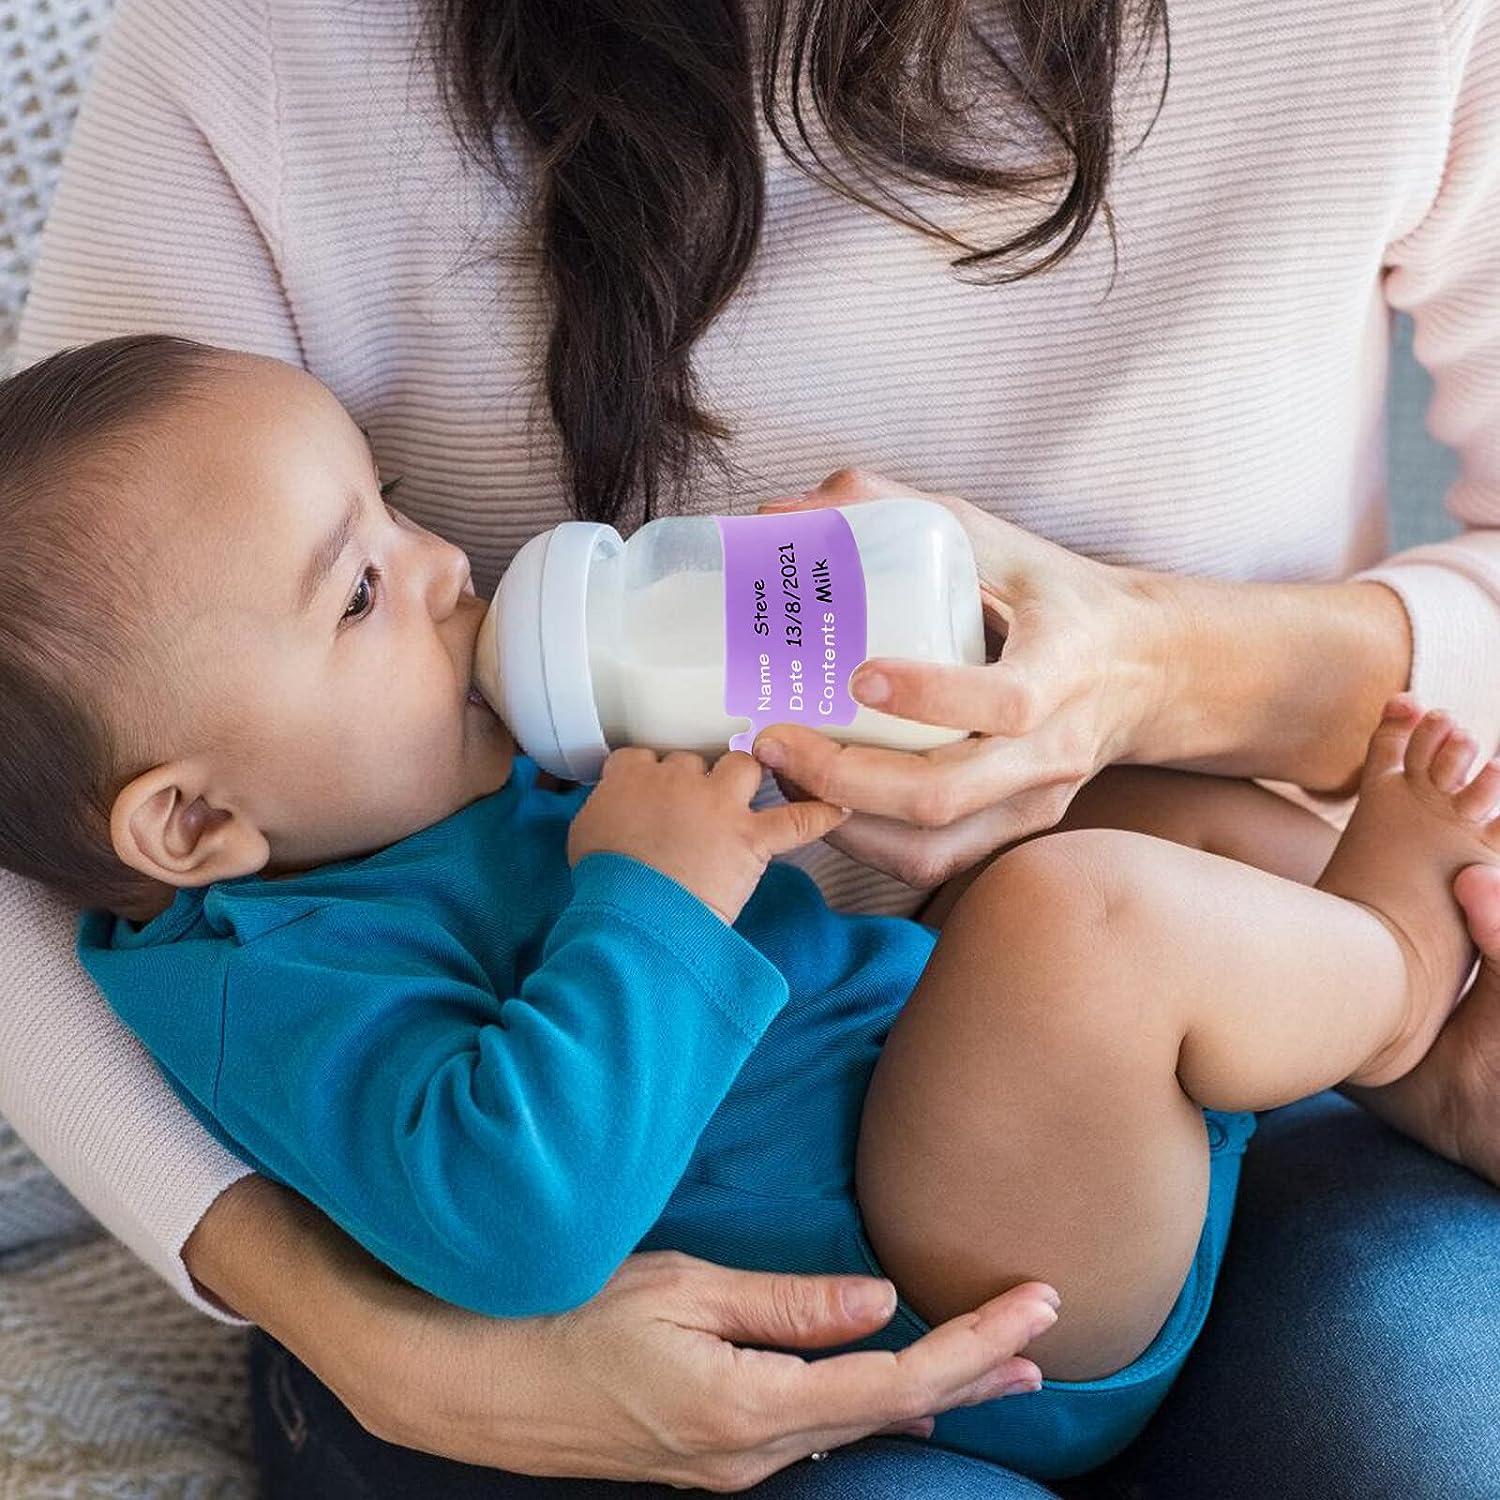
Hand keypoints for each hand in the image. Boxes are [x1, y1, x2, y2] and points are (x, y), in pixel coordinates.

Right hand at [188, 1176, 1059, 1490]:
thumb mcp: (679, 1290)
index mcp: (748, 1410)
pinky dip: (861, 1405)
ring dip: (925, 1390)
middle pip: (889, 1414)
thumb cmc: (562, 1312)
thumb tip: (881, 1301)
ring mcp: (724, 1468)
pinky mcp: (701, 1458)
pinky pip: (805, 1433)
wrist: (462, 1378)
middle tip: (1043, 1343)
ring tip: (988, 1366)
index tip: (1039, 1303)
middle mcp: (749, 1456)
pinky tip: (886, 1390)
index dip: (976, 1343)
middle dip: (973, 1374)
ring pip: (850, 1427)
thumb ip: (786, 1306)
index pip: (896, 1381)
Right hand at [568, 747, 849, 921]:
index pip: (644, 756)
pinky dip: (821, 815)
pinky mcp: (751, 838)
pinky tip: (840, 807)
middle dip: (698, 779)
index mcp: (632, 775)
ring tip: (751, 791)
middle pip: (695, 759)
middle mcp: (678, 779)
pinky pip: (798, 820)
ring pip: (744, 766)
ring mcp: (719, 805)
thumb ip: (604, 809)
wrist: (634, 914)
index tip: (653, 790)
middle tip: (696, 805)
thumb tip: (614, 811)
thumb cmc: (604, 881)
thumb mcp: (585, 833)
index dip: (652, 773)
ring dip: (748, 778)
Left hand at [750, 468, 1168, 886]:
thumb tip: (779, 513)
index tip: (859, 675)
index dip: (930, 696)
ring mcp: (1035, 800)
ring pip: (930, 844)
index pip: (1007, 702)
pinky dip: (865, 843)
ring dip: (842, 819)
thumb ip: (891, 507)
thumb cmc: (1053, 595)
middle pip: (944, 793)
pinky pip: (933, 860)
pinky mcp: (1014, 828)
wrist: (1144, 667)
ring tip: (783, 772)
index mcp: (1063, 666)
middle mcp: (1053, 748)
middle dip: (842, 777)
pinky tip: (821, 801)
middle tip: (773, 740)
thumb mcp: (991, 536)